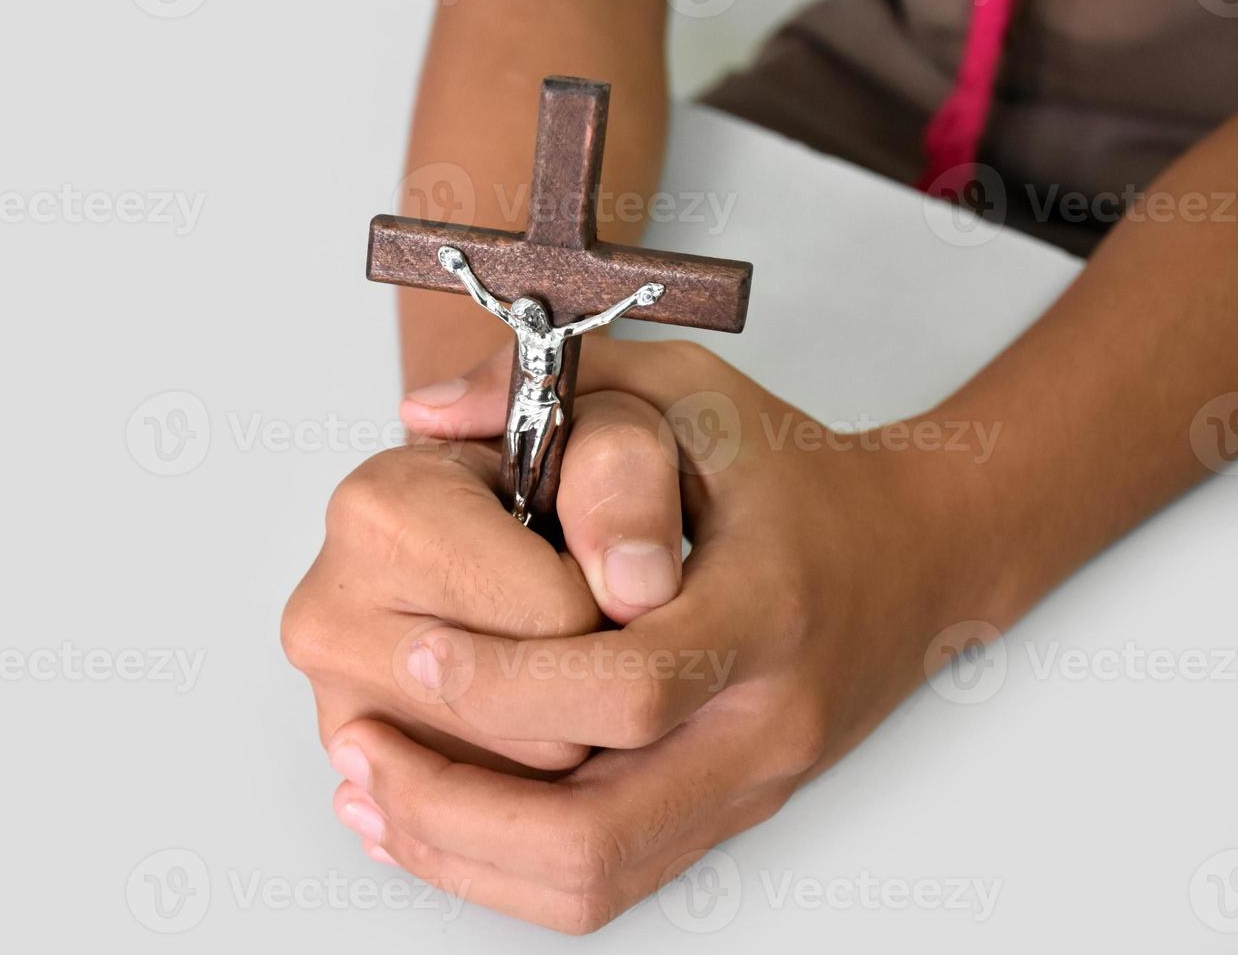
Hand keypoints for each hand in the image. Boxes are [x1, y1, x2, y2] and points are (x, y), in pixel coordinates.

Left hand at [289, 337, 989, 932]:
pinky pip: (607, 886)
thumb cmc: (796, 476)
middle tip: (359, 746)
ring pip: (593, 882)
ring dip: (463, 853)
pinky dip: (502, 873)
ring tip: (370, 794)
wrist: (916, 561)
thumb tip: (427, 413)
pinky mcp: (726, 816)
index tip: (417, 648)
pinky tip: (428, 827)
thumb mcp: (695, 393)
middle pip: (598, 832)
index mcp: (767, 610)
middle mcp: (763, 724)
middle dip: (456, 802)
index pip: (630, 685)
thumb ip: (571, 388)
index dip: (507, 682)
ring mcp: (748, 787)